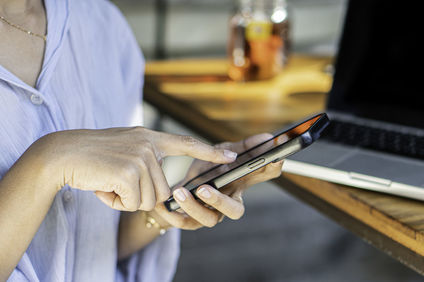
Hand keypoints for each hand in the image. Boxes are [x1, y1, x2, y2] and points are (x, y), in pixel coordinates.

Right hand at [35, 127, 236, 210]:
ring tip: (109, 183)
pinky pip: (133, 203)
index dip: (209, 153)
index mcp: (150, 138)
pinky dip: (116, 203)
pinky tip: (103, 188)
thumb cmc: (92, 157)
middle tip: (117, 183)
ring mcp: (140, 157)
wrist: (62, 154)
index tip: (231, 157)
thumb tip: (165, 191)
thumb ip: (147, 161)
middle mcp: (149, 145)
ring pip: (150, 199)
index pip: (187, 144)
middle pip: (164, 189)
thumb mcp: (125, 150)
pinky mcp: (129, 172)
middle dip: (141, 196)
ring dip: (128, 200)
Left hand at [152, 133, 283, 229]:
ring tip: (180, 192)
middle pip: (236, 210)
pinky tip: (167, 205)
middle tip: (204, 188)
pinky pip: (186, 224)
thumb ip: (242, 147)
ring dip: (194, 207)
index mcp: (240, 182)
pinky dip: (176, 216)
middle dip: (221, 201)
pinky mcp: (192, 221)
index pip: (263, 176)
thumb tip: (268, 137)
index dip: (271, 168)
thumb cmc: (205, 172)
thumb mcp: (221, 153)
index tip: (274, 158)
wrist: (179, 190)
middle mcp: (228, 201)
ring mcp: (211, 213)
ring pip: (210, 219)